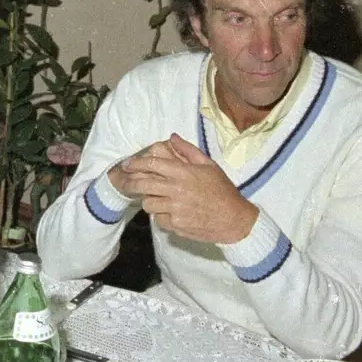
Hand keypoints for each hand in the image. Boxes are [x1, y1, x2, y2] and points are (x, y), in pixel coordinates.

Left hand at [118, 134, 257, 243]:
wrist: (234, 219)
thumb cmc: (222, 190)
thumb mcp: (209, 166)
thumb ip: (188, 151)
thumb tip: (172, 137)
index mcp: (184, 173)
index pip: (152, 164)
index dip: (136, 163)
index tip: (127, 164)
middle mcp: (177, 190)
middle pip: (143, 184)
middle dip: (131, 183)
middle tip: (127, 183)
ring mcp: (175, 209)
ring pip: (148, 204)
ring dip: (149, 200)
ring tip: (157, 198)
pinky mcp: (176, 224)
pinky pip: (158, 219)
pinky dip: (161, 216)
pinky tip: (170, 212)